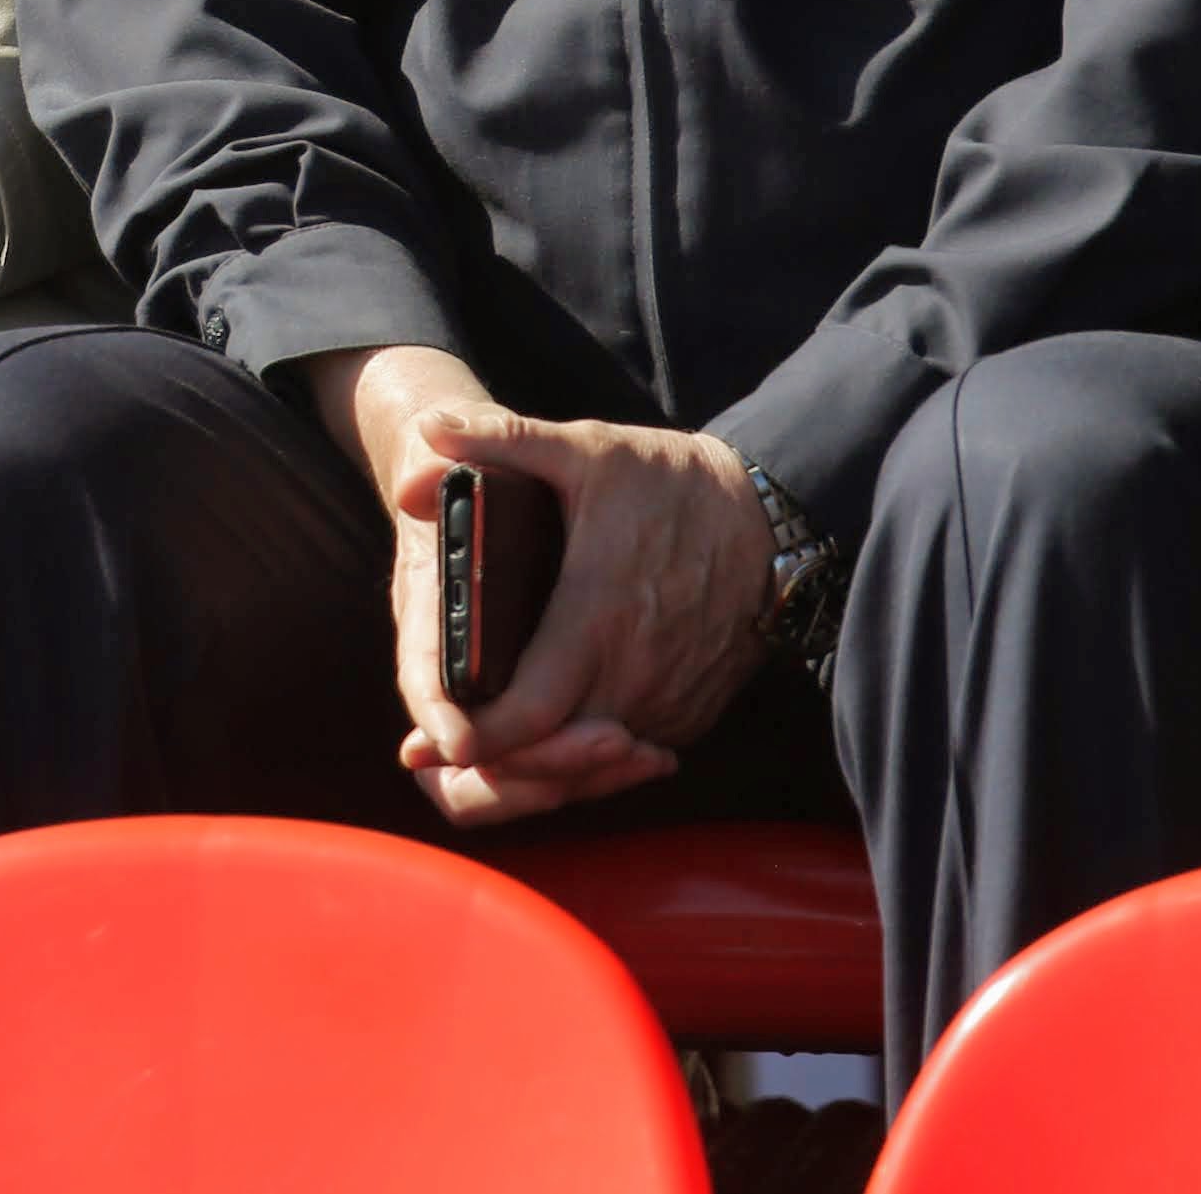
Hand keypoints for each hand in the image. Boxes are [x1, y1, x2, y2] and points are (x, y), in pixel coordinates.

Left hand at [315, 345, 778, 827]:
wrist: (772, 518)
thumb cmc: (672, 483)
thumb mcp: (586, 448)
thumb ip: (500, 439)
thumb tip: (428, 428)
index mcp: (596, 617)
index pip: (525, 718)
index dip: (472, 738)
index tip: (432, 735)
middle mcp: (633, 677)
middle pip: (549, 764)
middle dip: (493, 766)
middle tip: (442, 750)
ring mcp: (665, 703)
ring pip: (589, 773)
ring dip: (537, 768)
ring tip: (484, 747)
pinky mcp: (688, 715)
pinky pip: (624, 760)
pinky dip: (584, 759)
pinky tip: (546, 737)